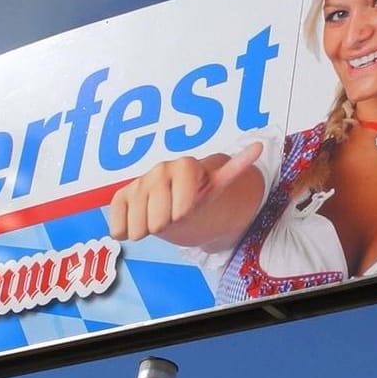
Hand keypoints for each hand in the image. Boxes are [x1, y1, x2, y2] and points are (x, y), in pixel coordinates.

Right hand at [105, 142, 264, 244]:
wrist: (179, 208)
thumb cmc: (200, 198)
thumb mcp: (218, 187)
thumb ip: (234, 168)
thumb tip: (260, 145)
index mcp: (185, 165)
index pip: (181, 183)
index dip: (181, 201)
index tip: (184, 214)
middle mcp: (160, 170)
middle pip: (156, 201)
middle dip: (161, 218)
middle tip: (168, 223)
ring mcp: (140, 183)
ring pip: (135, 210)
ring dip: (141, 226)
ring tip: (151, 228)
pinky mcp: (122, 196)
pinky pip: (116, 212)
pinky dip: (120, 226)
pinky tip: (127, 232)